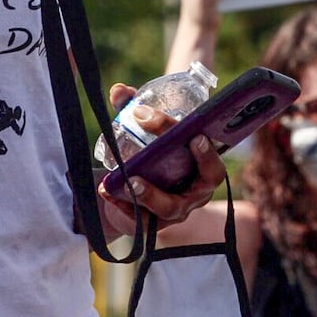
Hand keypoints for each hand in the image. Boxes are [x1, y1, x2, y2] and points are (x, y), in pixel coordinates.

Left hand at [96, 82, 226, 235]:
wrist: (135, 190)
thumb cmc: (152, 152)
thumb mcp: (148, 129)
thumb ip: (135, 107)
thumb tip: (119, 91)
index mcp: (204, 163)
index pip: (211, 155)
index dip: (208, 149)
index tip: (195, 135)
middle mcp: (197, 189)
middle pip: (202, 182)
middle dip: (189, 166)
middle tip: (169, 150)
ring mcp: (177, 209)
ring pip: (170, 207)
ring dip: (150, 193)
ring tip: (130, 181)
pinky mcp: (153, 224)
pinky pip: (140, 219)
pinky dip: (122, 204)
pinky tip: (106, 190)